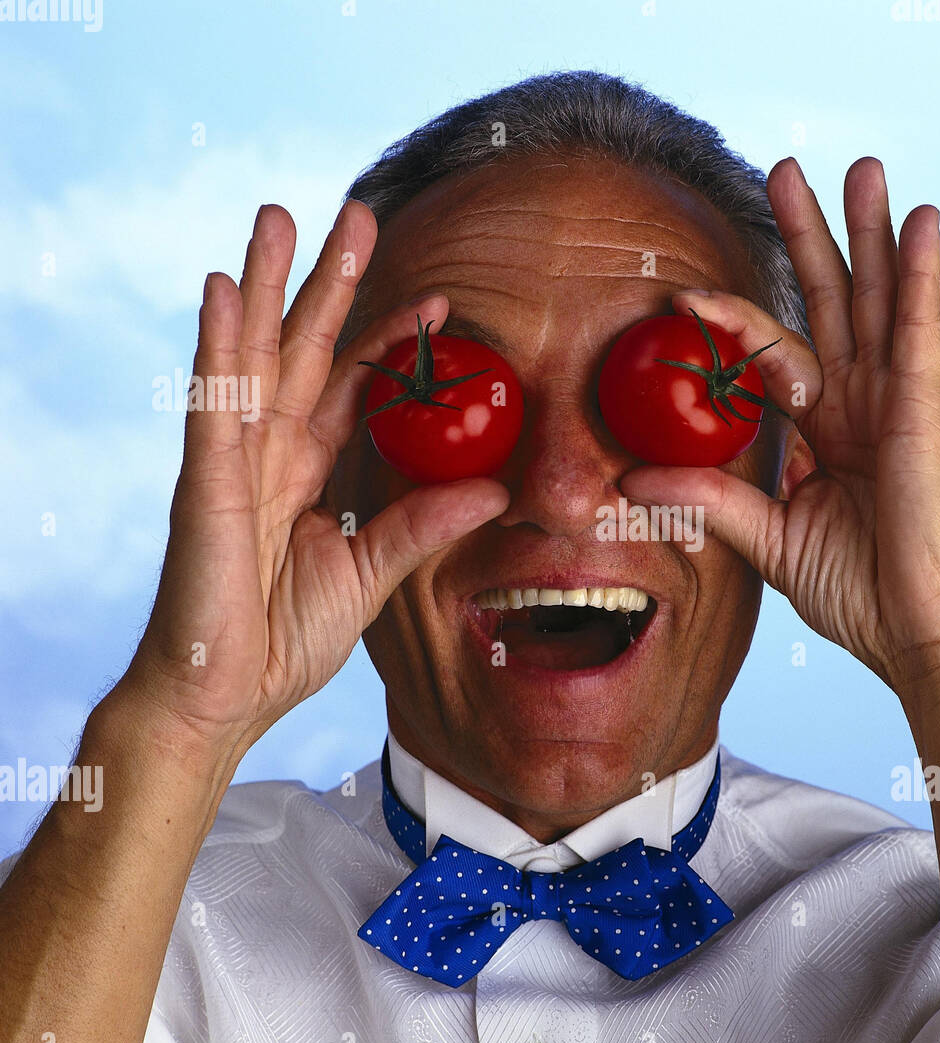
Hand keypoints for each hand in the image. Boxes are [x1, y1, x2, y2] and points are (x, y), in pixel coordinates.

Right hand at [118, 202, 506, 777]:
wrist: (225, 695)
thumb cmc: (282, 638)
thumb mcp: (373, 572)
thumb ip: (424, 525)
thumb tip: (495, 491)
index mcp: (309, 470)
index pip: (355, 387)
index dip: (390, 340)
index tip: (440, 301)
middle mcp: (271, 451)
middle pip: (306, 348)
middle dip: (328, 279)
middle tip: (355, 211)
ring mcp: (234, 460)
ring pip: (255, 354)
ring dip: (269, 283)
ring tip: (280, 215)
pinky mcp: (205, 482)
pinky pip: (214, 403)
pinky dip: (219, 345)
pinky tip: (225, 288)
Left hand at [620, 158, 939, 715]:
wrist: (921, 640)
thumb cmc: (860, 594)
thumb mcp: (767, 538)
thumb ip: (710, 497)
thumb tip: (632, 475)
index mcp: (824, 432)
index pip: (772, 355)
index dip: (731, 320)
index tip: (679, 295)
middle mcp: (860, 405)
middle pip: (829, 303)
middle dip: (808, 237)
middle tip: (783, 170)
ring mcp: (896, 403)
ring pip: (878, 300)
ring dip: (867, 232)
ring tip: (858, 166)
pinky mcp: (926, 413)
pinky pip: (922, 332)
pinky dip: (922, 276)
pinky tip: (920, 221)